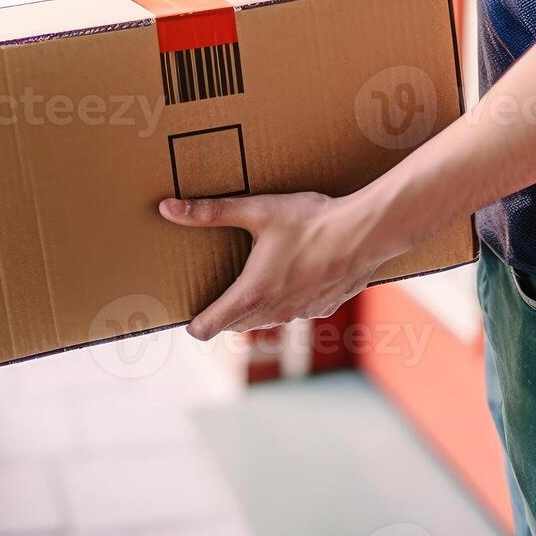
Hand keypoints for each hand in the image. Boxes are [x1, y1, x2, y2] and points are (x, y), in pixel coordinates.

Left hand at [158, 191, 395, 340]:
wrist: (367, 232)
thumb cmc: (311, 221)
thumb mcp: (257, 211)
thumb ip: (210, 212)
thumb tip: (167, 208)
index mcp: (254, 293)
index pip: (210, 327)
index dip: (195, 325)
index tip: (188, 316)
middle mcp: (276, 311)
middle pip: (236, 326)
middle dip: (222, 316)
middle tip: (214, 295)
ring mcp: (301, 313)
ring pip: (266, 321)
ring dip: (254, 309)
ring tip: (251, 284)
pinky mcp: (324, 307)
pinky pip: (295, 312)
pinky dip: (285, 302)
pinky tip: (292, 277)